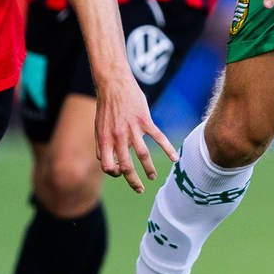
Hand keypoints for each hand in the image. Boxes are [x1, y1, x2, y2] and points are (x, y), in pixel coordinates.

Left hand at [93, 72, 175, 191]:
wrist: (113, 84)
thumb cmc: (105, 107)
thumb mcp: (98, 128)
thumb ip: (102, 147)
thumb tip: (109, 164)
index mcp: (105, 139)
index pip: (108, 166)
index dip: (113, 173)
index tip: (120, 172)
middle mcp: (118, 137)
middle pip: (127, 166)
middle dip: (133, 181)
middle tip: (139, 190)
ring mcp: (133, 129)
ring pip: (143, 155)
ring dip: (149, 169)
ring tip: (152, 177)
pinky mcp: (145, 120)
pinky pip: (159, 137)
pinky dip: (168, 149)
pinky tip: (175, 158)